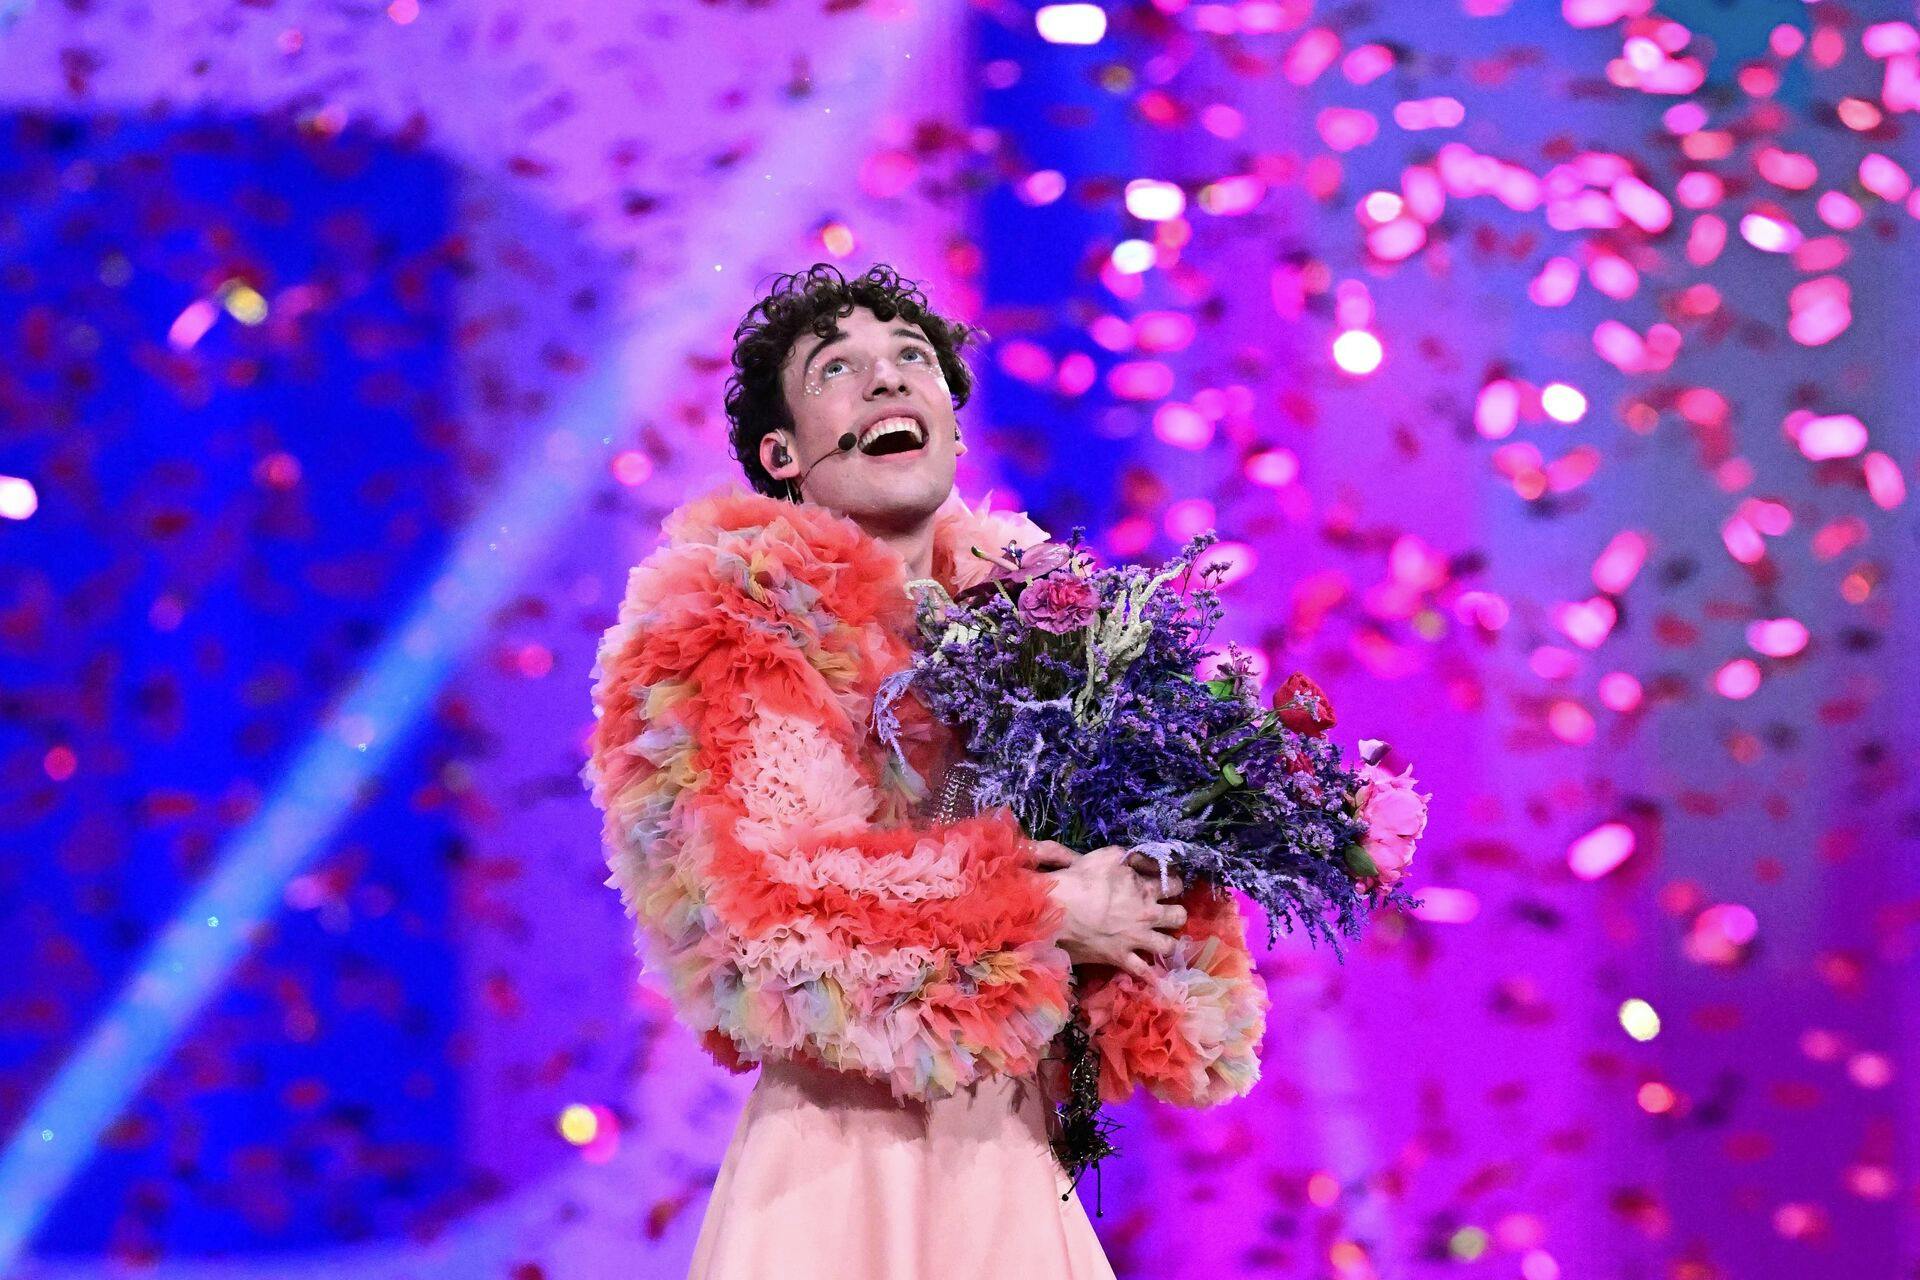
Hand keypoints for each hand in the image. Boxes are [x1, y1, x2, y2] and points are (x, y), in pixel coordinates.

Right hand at [1032, 841, 1187, 980]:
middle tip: (1168, 912)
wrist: (1057, 910)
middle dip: (1177, 913)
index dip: (1176, 883)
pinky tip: (1156, 977)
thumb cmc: (1080, 880)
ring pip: (1167, 946)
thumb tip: (1142, 858)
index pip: (1176, 885)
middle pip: (1179, 917)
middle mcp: (1147, 915)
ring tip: (1162, 940)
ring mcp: (1136, 939)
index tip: (1170, 885)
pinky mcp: (1121, 958)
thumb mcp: (1107, 856)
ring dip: (1168, 943)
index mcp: (1145, 888)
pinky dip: (1150, 976)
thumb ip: (1129, 856)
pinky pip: (1142, 972)